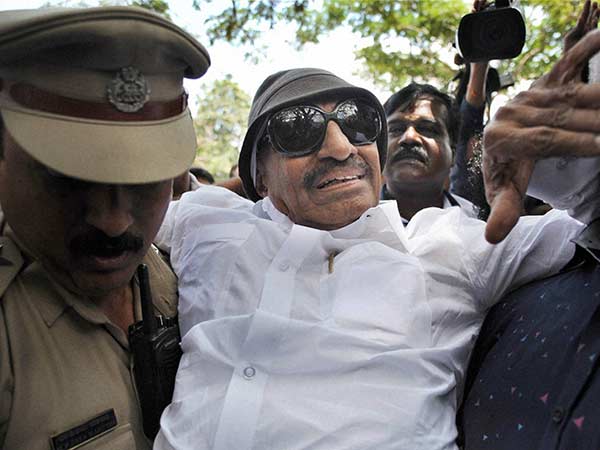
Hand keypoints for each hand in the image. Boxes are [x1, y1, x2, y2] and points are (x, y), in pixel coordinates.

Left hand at [484, 29, 599, 242]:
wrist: (499, 138)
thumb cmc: (505, 168)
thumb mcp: (504, 190)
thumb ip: (502, 210)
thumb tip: (491, 238)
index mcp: (500, 138)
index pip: (545, 139)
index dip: (576, 143)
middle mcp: (511, 111)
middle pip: (561, 117)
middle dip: (595, 122)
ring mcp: (528, 94)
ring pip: (569, 94)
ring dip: (599, 96)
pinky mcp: (542, 81)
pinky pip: (567, 63)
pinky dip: (587, 50)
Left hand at [564, 0, 598, 52]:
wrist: (570, 59)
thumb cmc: (569, 49)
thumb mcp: (569, 37)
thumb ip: (576, 28)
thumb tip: (580, 19)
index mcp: (580, 29)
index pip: (584, 17)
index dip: (586, 9)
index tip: (589, 0)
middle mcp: (586, 30)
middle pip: (590, 18)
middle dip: (593, 10)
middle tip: (595, 2)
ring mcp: (588, 34)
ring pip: (593, 23)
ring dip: (595, 15)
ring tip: (597, 7)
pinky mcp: (589, 38)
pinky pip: (591, 30)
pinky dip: (593, 23)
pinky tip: (594, 18)